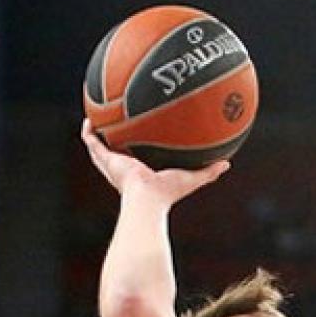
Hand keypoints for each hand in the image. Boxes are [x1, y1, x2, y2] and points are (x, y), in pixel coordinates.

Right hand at [79, 120, 227, 205]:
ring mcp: (112, 165)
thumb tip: (226, 164)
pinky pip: (92, 143)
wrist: (147, 199)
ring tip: (96, 118)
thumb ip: (208, 172)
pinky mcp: (105, 160)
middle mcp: (124, 170)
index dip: (136, 150)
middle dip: (114, 140)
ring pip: (100, 148)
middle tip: (116, 124)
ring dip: (97, 134)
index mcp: (141, 174)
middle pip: (116, 153)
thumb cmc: (167, 194)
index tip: (139, 136)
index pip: (137, 160)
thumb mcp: (191, 178)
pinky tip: (90, 118)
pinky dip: (89, 132)